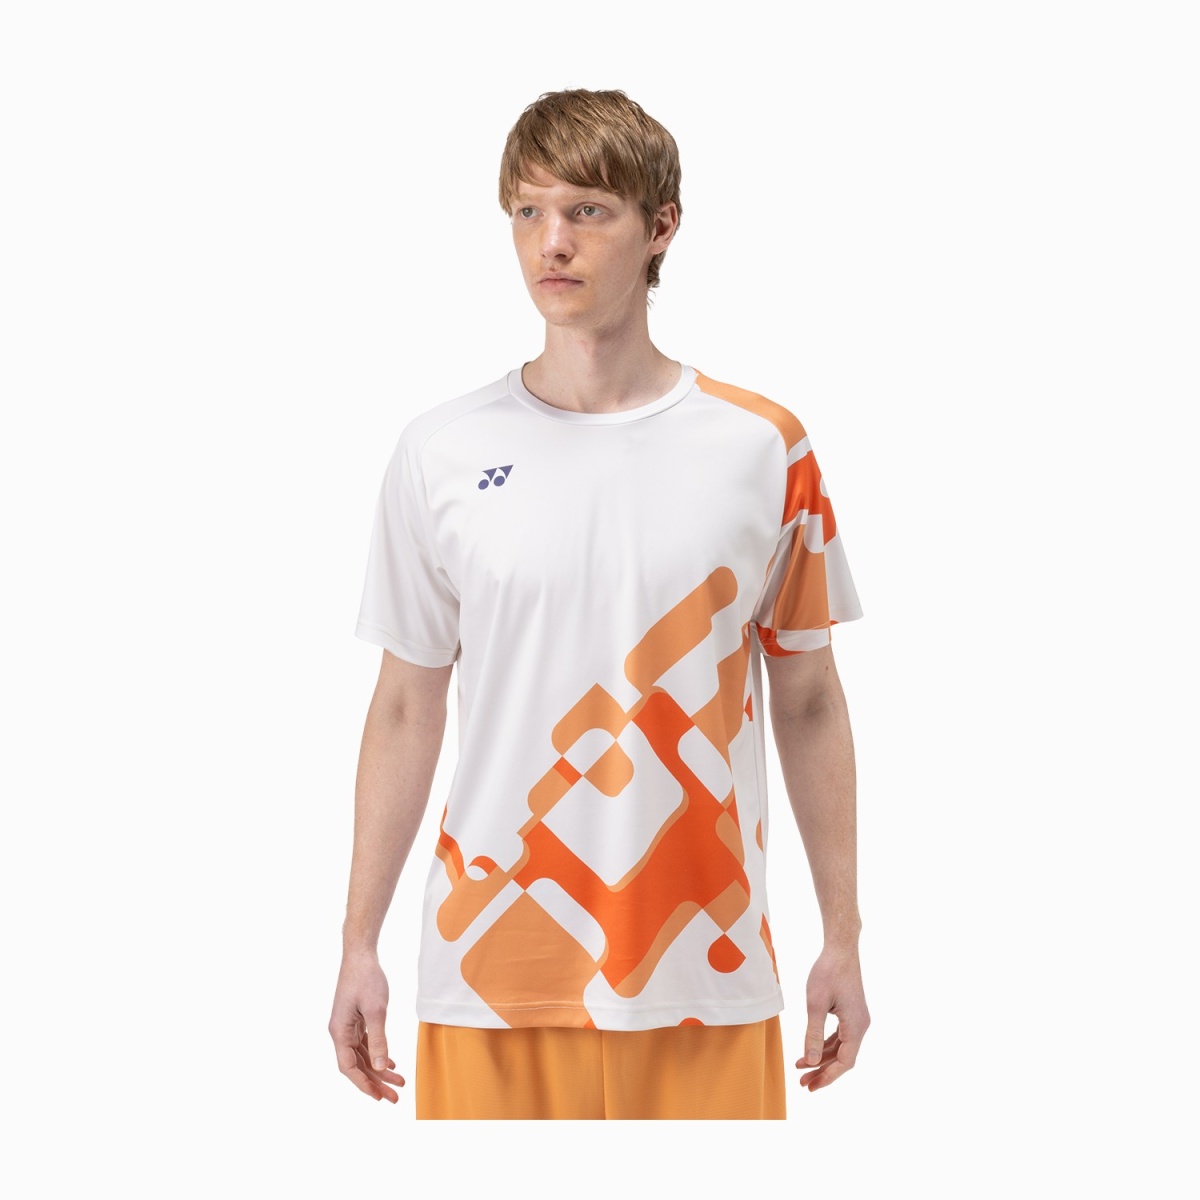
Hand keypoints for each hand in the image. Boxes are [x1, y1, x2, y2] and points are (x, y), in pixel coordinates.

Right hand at [329, 950, 404, 1102]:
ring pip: (363, 1056)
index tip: (378, 1097)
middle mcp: (340, 1032)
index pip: (349, 1067)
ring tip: (398, 1082)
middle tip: (395, 1097)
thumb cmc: (366, 979)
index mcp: (339, 1032)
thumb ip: (378, 1040)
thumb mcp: (376, 1010)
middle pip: (357, 1065)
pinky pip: (365, 1044)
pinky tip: (390, 1063)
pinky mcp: (355, 1020)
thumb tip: (378, 1068)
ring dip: (379, 1070)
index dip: (363, 1084)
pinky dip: (377, 1054)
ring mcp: (347, 1026)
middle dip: (376, 1082)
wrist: (361, 955)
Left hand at [797, 944, 869, 1090]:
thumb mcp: (816, 1004)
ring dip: (822, 1059)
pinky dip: (825, 1045)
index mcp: (856, 1026)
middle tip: (804, 1083)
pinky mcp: (851, 1013)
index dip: (828, 1076)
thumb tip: (811, 1061)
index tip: (811, 1086)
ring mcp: (857, 1019)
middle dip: (823, 1071)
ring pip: (841, 1048)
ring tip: (802, 1067)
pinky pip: (840, 1036)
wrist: (841, 949)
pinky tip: (811, 1050)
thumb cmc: (828, 972)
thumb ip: (813, 1034)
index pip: (845, 1062)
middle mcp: (861, 1026)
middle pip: (843, 1058)